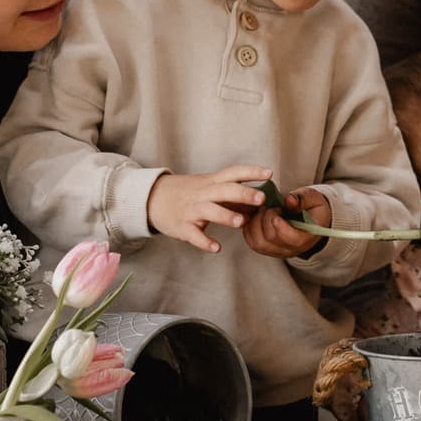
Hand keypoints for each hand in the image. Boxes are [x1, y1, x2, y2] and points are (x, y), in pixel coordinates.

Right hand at [146, 165, 272, 252]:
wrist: (152, 198)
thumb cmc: (188, 192)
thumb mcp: (208, 187)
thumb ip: (232, 193)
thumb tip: (260, 198)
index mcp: (211, 182)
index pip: (233, 173)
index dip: (251, 172)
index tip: (269, 173)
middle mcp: (202, 193)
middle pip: (224, 190)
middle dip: (243, 193)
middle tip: (261, 198)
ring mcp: (191, 210)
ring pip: (209, 210)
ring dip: (226, 215)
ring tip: (241, 222)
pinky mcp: (181, 226)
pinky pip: (193, 234)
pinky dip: (204, 241)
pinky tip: (216, 248)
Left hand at [244, 187, 331, 259]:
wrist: (310, 219)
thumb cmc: (312, 208)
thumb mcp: (313, 198)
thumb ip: (303, 199)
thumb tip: (289, 200)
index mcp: (308, 237)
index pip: (294, 240)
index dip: (283, 228)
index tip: (277, 214)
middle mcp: (292, 249)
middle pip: (272, 239)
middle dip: (267, 218)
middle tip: (271, 205)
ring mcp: (278, 251)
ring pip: (258, 243)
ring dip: (255, 223)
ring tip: (262, 210)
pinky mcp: (266, 249)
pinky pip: (252, 242)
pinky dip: (249, 228)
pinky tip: (254, 216)